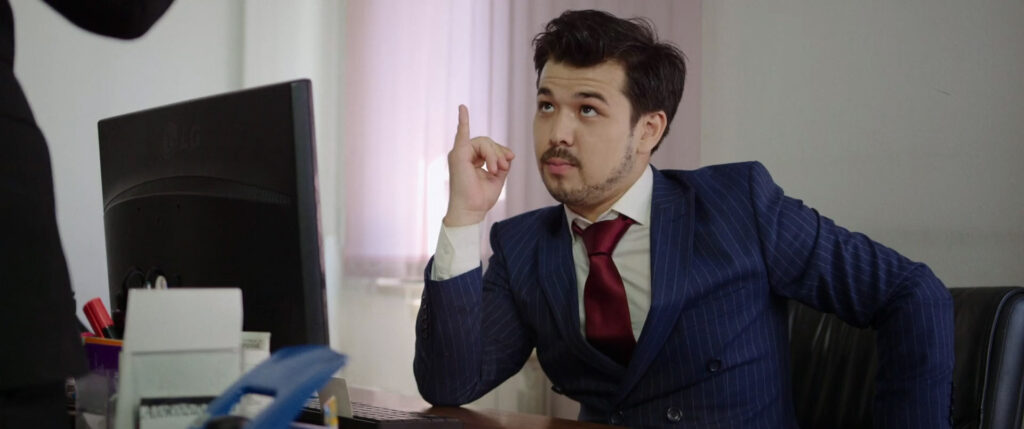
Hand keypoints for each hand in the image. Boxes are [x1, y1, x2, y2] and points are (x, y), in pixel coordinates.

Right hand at [443, 105, 514, 226]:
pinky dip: (463, 120)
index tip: (510, 159)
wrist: (471, 211)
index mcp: (472, 160)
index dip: (501, 151)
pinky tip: (463, 108)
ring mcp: (460, 153)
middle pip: (488, 142)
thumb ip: (502, 162)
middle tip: (503, 168)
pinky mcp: (459, 154)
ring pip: (484, 142)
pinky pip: (462, 133)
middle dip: (499, 153)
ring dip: (494, 154)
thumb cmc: (480, 198)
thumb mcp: (497, 178)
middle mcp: (464, 154)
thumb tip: (509, 154)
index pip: (489, 147)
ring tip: (496, 170)